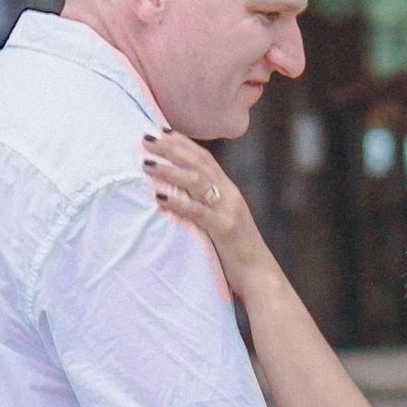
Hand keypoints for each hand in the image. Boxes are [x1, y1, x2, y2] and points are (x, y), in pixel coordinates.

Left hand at [144, 131, 270, 293]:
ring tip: (146, 164)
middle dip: (172, 148)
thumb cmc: (237, 252)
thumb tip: (182, 196)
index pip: (205, 158)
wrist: (261, 276)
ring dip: (170, 170)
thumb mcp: (222, 221)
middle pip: (199, 162)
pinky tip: (158, 197)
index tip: (161, 130)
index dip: (183, 142)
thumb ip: (207, 206)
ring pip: (197, 181)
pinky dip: (178, 203)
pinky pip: (199, 212)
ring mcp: (229, 211)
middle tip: (146, 138)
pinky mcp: (225, 230)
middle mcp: (230, 195)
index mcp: (229, 191)